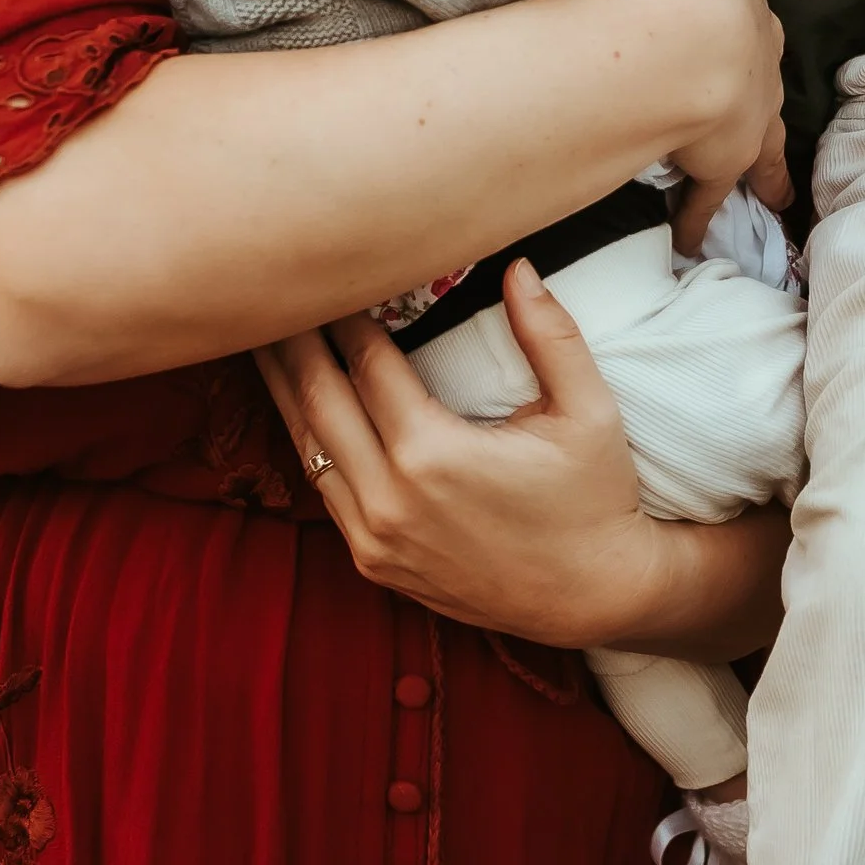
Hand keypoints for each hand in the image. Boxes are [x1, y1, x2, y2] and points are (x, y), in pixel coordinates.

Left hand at [258, 262, 669, 640]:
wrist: (594, 598)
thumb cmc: (597, 499)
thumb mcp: (589, 412)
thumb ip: (550, 334)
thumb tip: (517, 266)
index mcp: (433, 454)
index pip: (366, 362)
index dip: (347, 315)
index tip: (337, 274)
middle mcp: (389, 499)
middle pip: (317, 399)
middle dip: (293, 341)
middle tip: (275, 293)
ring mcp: (374, 537)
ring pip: (307, 447)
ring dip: (285, 391)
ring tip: (267, 342)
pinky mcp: (374, 563)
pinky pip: (325, 491)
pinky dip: (311, 442)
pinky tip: (302, 410)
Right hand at [603, 0, 784, 248]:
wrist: (683, 29)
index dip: (716, 0)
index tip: (711, 14)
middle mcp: (755, 37)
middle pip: (758, 56)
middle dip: (751, 72)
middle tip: (736, 94)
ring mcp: (750, 98)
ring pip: (758, 129)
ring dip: (755, 155)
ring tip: (758, 186)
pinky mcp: (726, 154)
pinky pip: (709, 191)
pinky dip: (696, 213)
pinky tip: (686, 235)